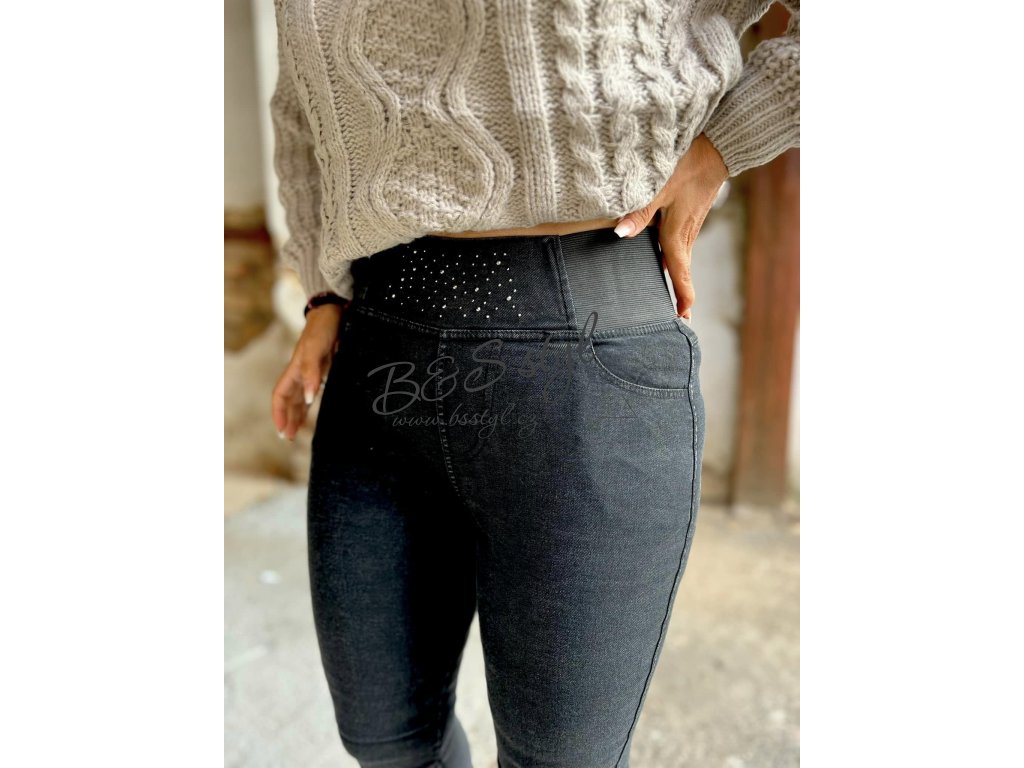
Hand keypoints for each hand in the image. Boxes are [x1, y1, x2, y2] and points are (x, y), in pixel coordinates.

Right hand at [271, 303, 345, 440]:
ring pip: (299, 398)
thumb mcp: (314, 350)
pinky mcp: (321, 370)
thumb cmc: (322, 330)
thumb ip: (310, 374)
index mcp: (293, 370)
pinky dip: (308, 404)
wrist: (333, 313)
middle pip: (289, 401)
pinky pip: (310, 392)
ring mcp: (310, 372)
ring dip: (296, 415)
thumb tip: (309, 398)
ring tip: (296, 432)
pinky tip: (310, 411)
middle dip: (287, 419)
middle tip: (288, 438)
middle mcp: (299, 373)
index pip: (280, 396)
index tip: (282, 431)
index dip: (279, 414)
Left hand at [612, 133, 728, 318]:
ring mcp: (687, 229)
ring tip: (672, 299)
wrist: (715, 150)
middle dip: (679, 295)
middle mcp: (684, 236)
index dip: (682, 296)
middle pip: (680, 273)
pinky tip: (661, 262)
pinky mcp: (687, 219)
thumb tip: (619, 233)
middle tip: (678, 319)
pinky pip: (677, 246)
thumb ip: (639, 212)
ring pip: (678, 260)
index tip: (683, 318)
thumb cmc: (688, 167)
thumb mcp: (660, 188)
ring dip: (676, 279)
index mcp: (677, 234)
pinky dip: (672, 260)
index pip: (679, 274)